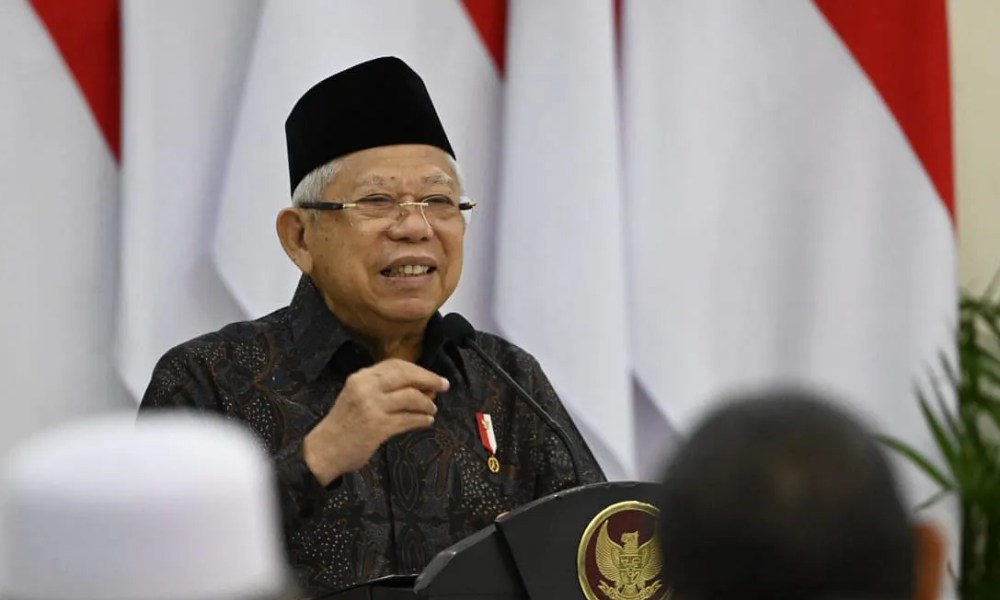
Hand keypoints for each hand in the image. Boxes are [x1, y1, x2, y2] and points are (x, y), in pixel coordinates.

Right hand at [302, 359, 447, 484]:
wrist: (324, 449)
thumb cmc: (345, 423)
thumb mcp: (358, 396)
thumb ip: (383, 389)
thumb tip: (421, 386)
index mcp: (362, 377)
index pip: (396, 365)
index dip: (418, 370)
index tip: (432, 377)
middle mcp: (366, 388)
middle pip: (406, 376)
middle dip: (429, 380)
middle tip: (443, 386)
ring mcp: (372, 407)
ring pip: (411, 398)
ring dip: (427, 403)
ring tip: (432, 409)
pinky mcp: (378, 427)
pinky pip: (408, 420)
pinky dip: (421, 420)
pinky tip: (426, 422)